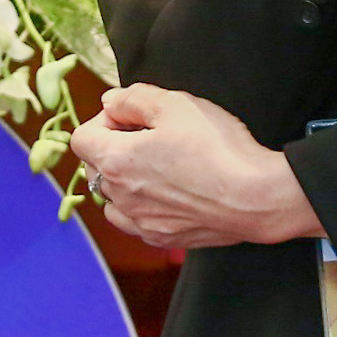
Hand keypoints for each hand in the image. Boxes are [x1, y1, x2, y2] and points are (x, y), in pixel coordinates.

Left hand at [70, 83, 322, 250]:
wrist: (255, 197)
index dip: (103, 121)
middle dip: (114, 147)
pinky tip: (170, 193)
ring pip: (112, 198)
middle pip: (95, 167)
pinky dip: (142, 206)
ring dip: (125, 180)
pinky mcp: (162, 238)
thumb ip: (133, 98)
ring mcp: (140, 222)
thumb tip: (109, 102)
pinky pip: (135, 220)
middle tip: (152, 136)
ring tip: (159, 166)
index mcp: (115, 161)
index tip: (133, 117)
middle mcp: (119, 197)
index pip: (81, 139)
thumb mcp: (175, 104)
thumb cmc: (216, 147)